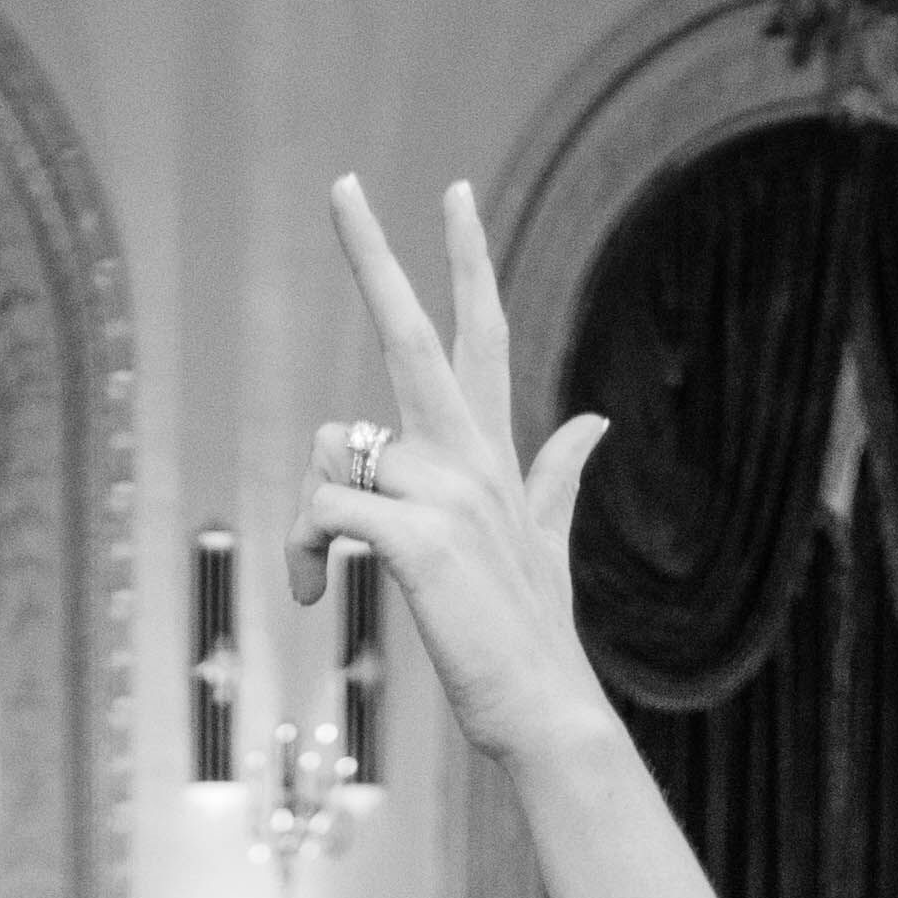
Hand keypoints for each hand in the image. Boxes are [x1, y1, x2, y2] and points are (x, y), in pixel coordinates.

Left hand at [304, 177, 612, 775]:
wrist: (547, 712)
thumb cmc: (531, 642)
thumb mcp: (547, 545)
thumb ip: (561, 476)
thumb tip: (595, 423)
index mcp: (494, 453)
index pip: (481, 332)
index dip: (466, 260)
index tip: (453, 190)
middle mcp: (472, 456)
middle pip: (416, 331)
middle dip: (373, 254)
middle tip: (342, 184)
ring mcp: (448, 490)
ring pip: (333, 452)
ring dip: (305, 521)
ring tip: (316, 583)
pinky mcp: (417, 535)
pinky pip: (325, 506)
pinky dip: (302, 548)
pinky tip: (316, 592)